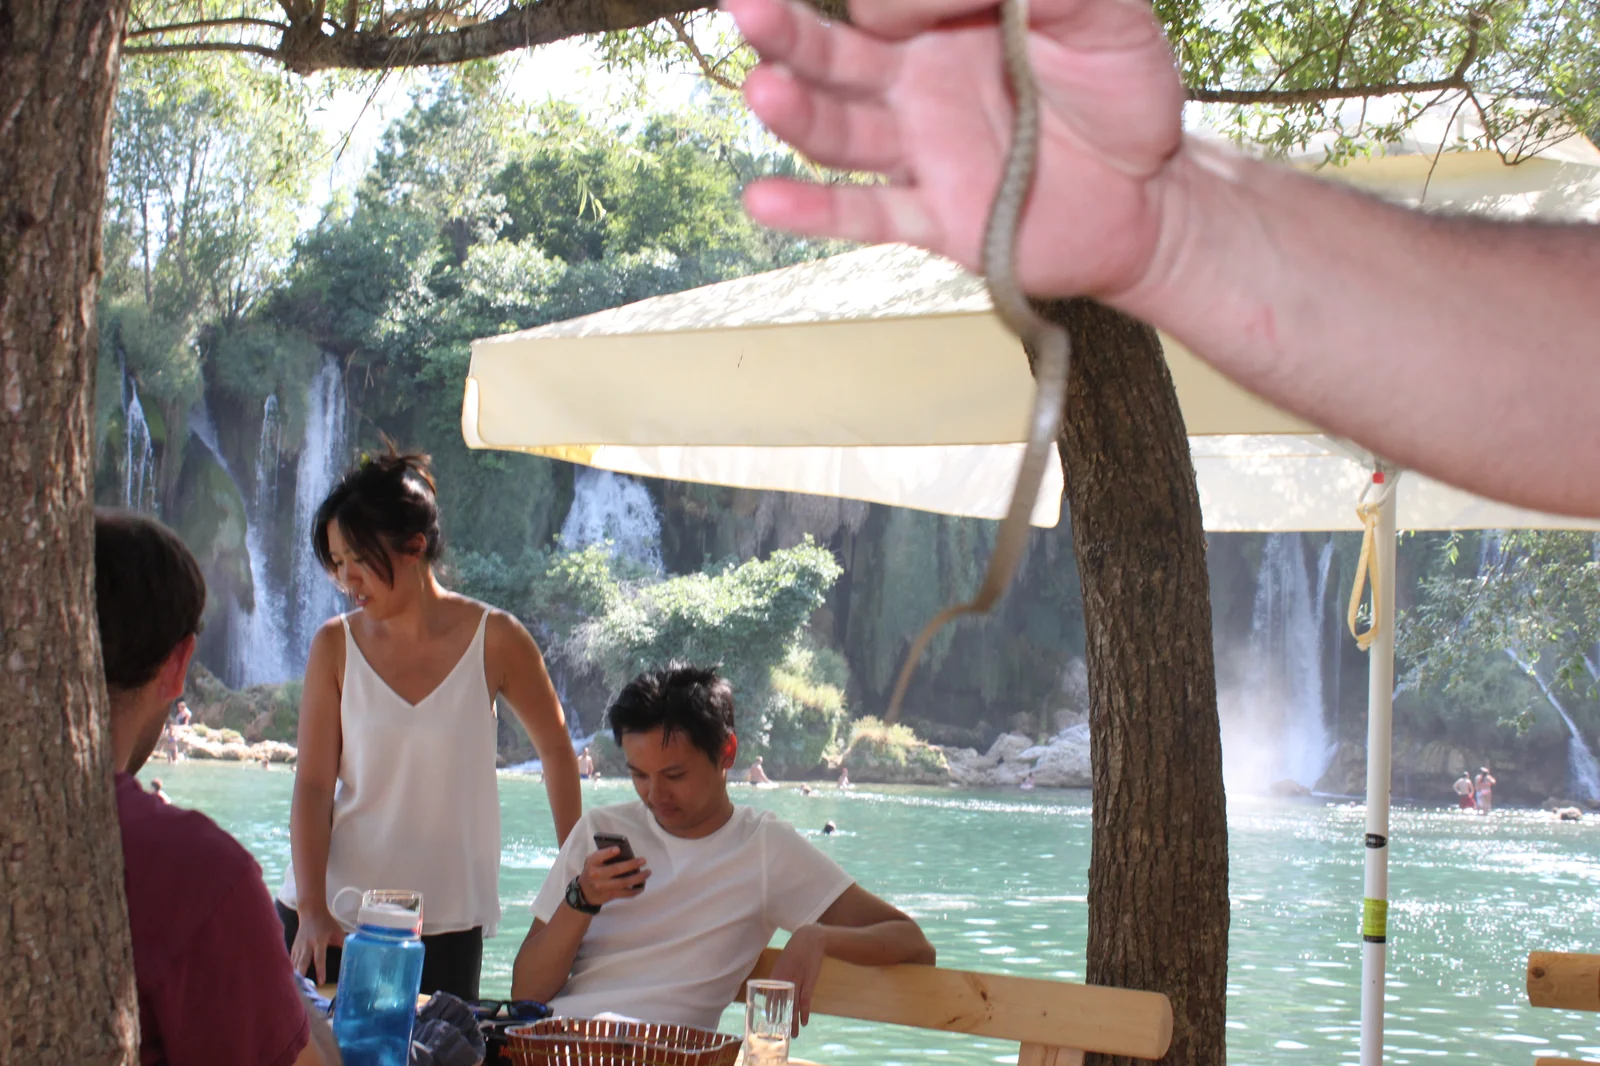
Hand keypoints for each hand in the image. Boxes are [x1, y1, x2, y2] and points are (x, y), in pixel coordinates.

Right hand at [291, 906, 346, 985]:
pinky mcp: (293, 947)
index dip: (320, 971)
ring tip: (295, 987)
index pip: (319, 958)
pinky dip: (291, 969)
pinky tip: (292, 978)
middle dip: (301, 975)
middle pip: (302, 962)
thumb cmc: (326, 922)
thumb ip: (342, 943)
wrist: (310, 912)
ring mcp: (299, 946)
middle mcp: (307, 945)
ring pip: (295, 963)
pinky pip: (291, 960)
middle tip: (301, 988)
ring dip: (295, 975)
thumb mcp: (337, 931)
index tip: (321, 983)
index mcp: (319, 941)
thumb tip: (350, 954)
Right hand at [577, 847, 649, 906]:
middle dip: (631, 864)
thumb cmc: (593, 871)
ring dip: (638, 878)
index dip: (608, 853)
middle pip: (616, 869)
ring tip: (647, 872)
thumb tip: (624, 853)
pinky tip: (642, 886)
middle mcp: (596, 875)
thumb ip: (604, 856)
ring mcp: (603, 886)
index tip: (618, 849)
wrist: (584, 892)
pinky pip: (625, 894)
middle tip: (643, 860)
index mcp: (592, 863)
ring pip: (624, 882)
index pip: (599, 856)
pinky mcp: (609, 895)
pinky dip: (635, 890)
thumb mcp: (593, 861)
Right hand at [728, 0, 1186, 300]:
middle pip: (834, 56)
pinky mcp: (935, 219)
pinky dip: (816, 212)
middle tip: (744, 6)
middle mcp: (916, 82)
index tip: (897, 5)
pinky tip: (764, 200)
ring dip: (797, 113)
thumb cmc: (1123, 89)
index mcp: (947, 21)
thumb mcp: (1102, 9)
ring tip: (761, 90)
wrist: (1156, 193)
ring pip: (842, 131)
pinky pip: (867, 216)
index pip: (884, 0)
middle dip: (787, 32)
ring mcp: (920, 153)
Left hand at [769, 924, 828, 1030]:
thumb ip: (778, 976)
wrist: (810, 939)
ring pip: (793, 1006)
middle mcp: (784, 981)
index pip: (770, 998)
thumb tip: (771, 987)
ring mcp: (797, 982)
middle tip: (779, 1034)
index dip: (770, 1011)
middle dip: (781, 1021)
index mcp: (776, 976)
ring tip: (793, 1034)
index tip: (769, 1023)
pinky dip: (804, 1012)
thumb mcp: (783, 962)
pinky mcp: (809, 982)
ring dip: (793, 1021)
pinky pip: (805, 1001)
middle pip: (781, 1005)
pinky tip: (804, 1022)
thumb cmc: (795, 951)